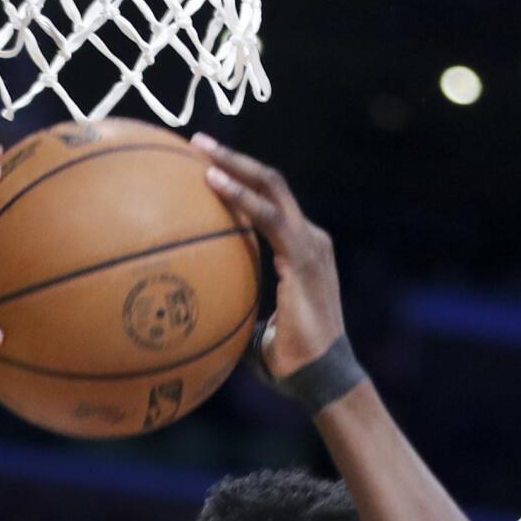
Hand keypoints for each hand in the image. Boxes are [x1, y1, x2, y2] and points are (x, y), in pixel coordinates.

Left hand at [193, 136, 348, 380]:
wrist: (321, 378)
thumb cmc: (289, 366)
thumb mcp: (255, 335)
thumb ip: (235, 317)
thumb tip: (201, 323)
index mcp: (301, 252)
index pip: (270, 204)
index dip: (241, 183)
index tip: (207, 169)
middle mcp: (309, 239)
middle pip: (271, 184)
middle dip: (235, 160)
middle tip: (199, 143)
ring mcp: (310, 244)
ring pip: (271, 187)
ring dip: (235, 165)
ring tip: (201, 148)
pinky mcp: (304, 256)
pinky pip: (269, 216)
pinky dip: (241, 196)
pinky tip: (213, 182)